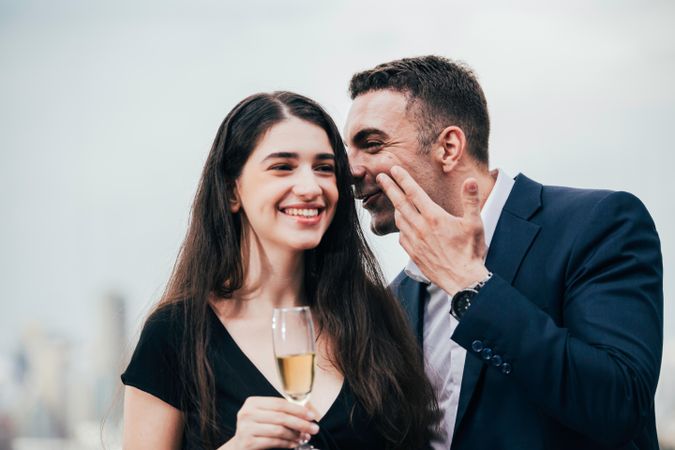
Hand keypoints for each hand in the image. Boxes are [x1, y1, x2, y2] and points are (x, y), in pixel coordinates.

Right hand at [220, 397, 318, 449]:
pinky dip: (287, 443)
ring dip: (295, 435)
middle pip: (281, 417)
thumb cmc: (255, 429)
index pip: (280, 403)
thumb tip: (306, 413)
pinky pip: (273, 442)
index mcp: (252, 402)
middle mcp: (247, 413)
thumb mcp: (264, 416)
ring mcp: (246, 428)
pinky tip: (294, 444)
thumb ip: (280, 412)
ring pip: (278, 430)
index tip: (311, 416)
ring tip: (304, 438)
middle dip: (301, 423)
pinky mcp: (247, 442)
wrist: (237, 447)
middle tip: (314, 429)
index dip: (298, 409)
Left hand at [376, 166, 488, 294]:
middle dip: (389, 188)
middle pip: (400, 203)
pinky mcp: (413, 253)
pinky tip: (404, 226)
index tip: (393, 169)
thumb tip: (470, 180)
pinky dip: (401, 227)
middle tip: (379, 177)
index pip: (414, 193)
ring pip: (399, 220)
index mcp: (434, 217)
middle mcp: (420, 227)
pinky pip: (402, 236)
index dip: (403, 179)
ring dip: (395, 207)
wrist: (462, 280)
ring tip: (394, 199)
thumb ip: (470, 200)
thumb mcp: (475, 223)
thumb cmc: (470, 252)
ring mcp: (415, 241)